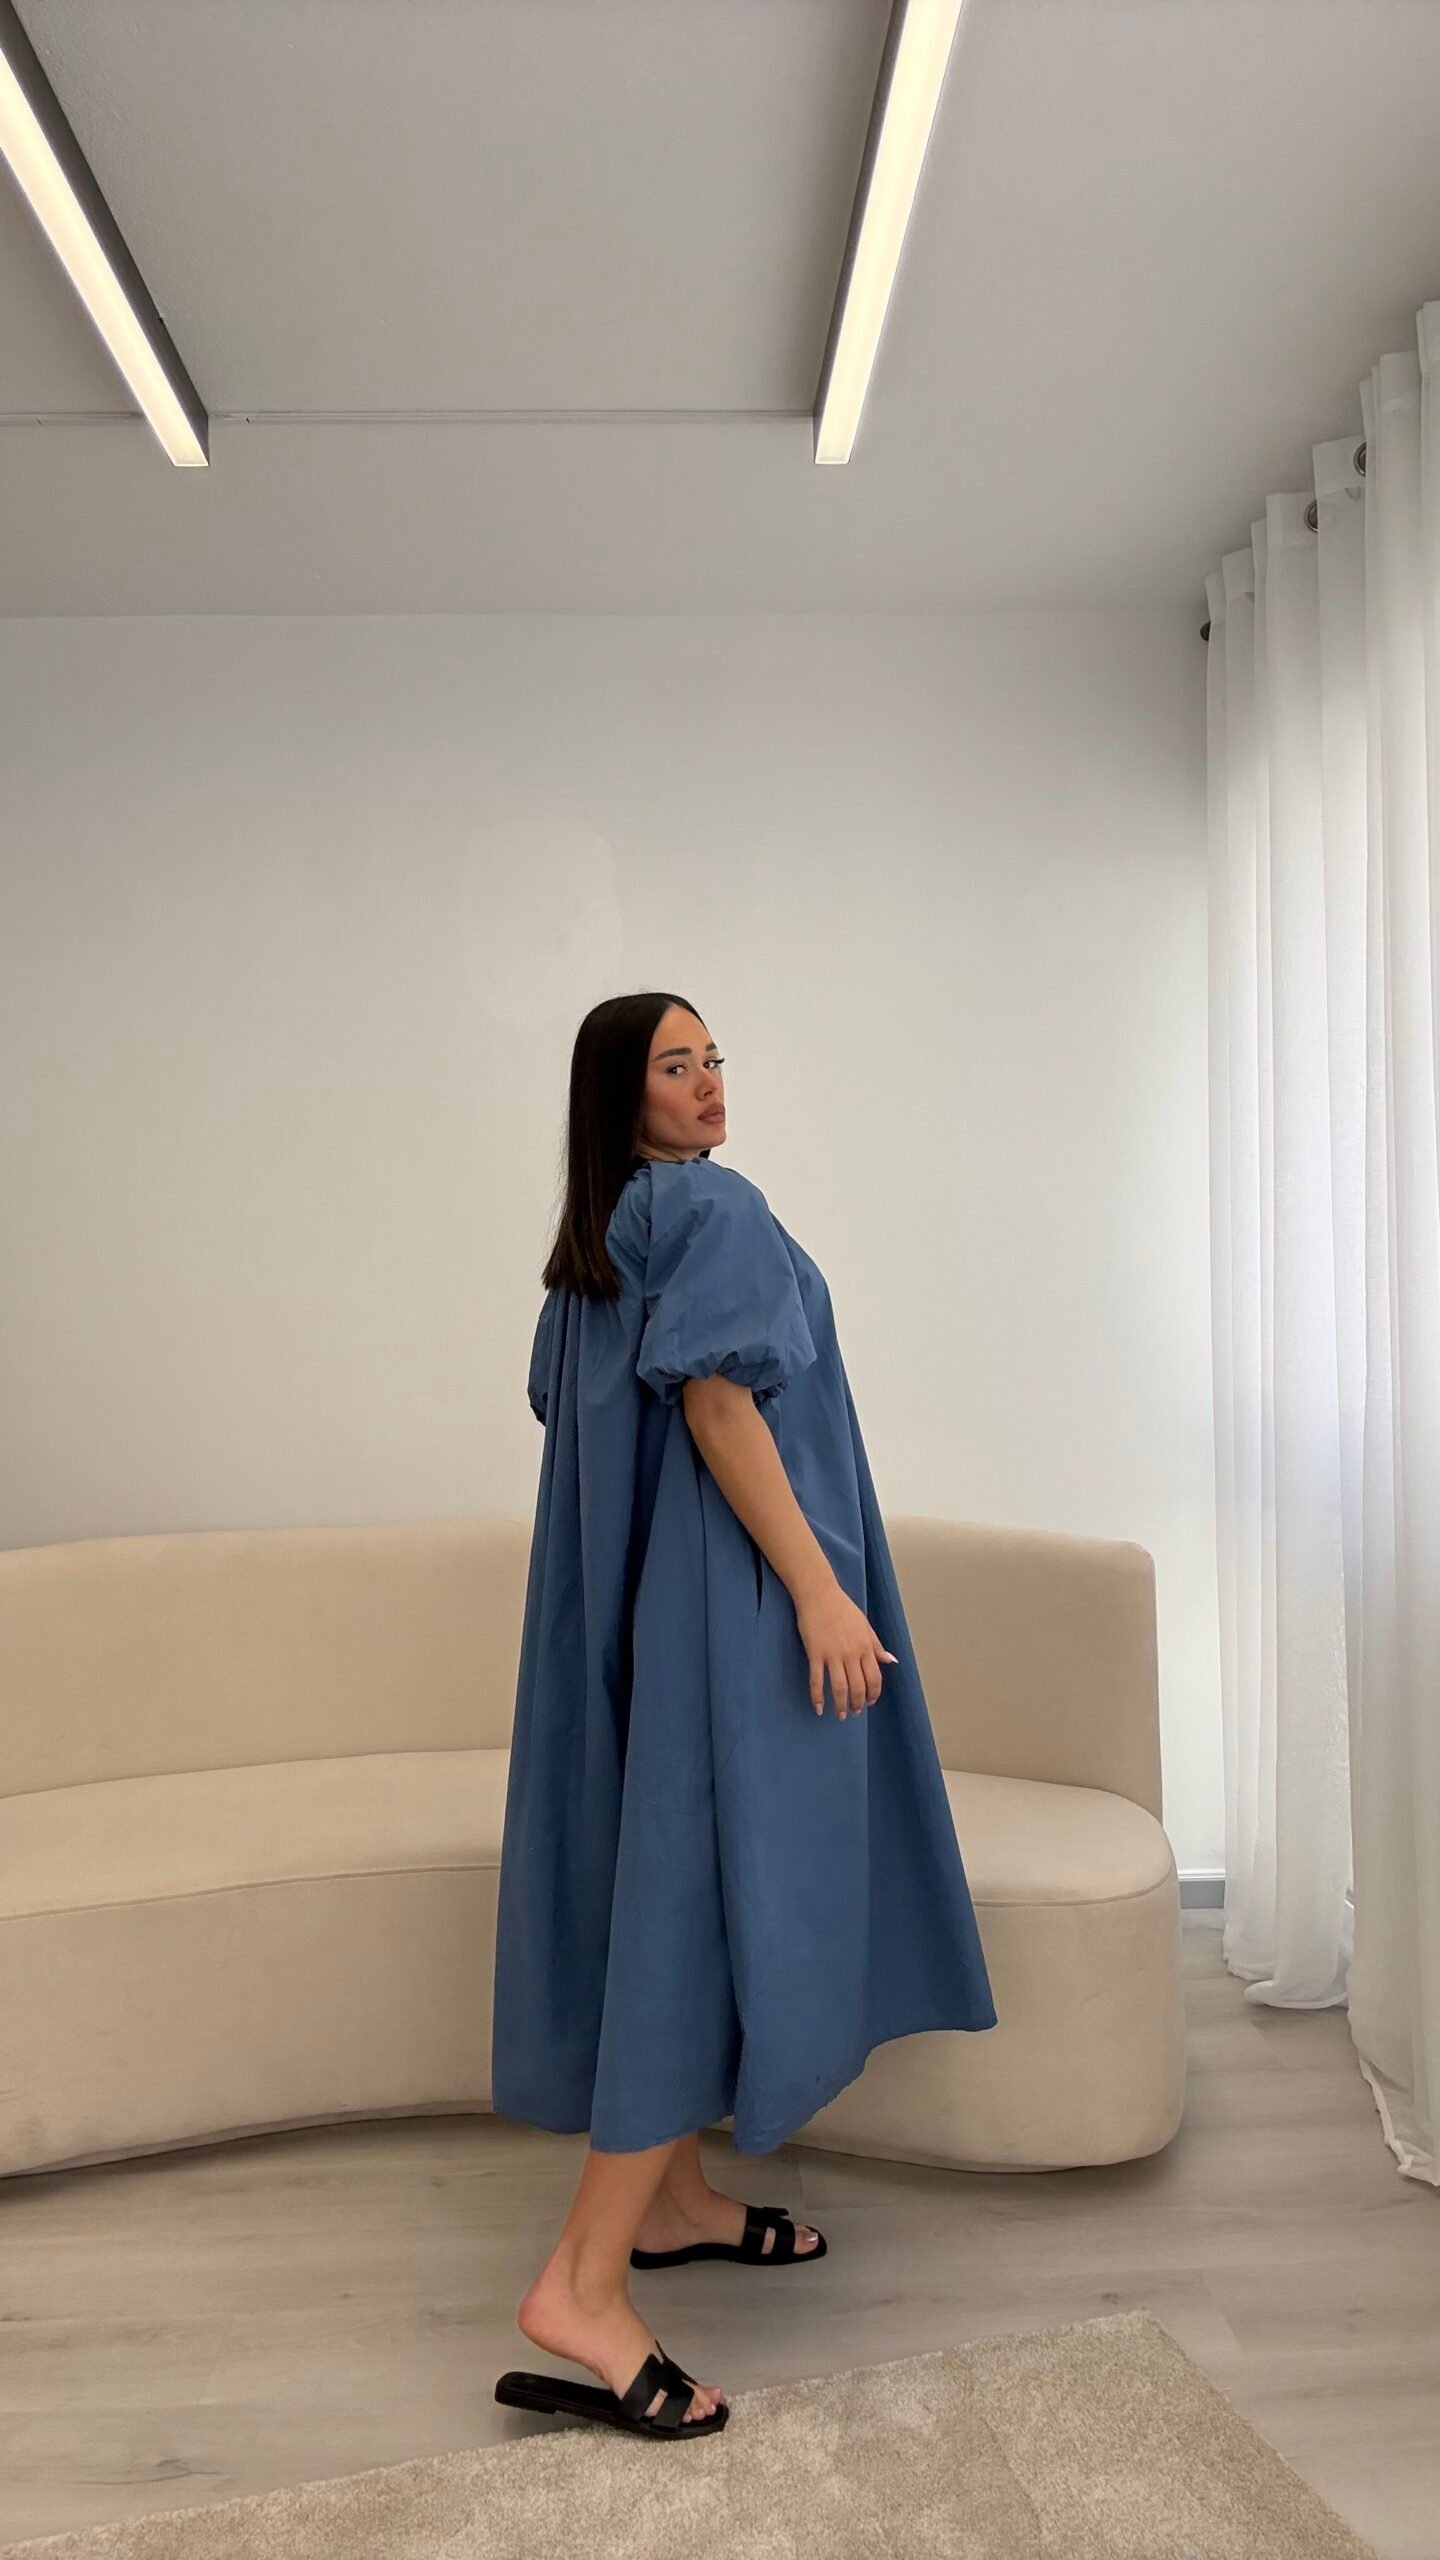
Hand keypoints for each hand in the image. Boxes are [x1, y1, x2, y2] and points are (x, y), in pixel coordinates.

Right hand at [793, 1581, 897, 1718]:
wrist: (819, 1593)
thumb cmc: (842, 1607)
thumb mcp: (865, 1625)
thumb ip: (876, 1645)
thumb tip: (891, 1661)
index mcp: (865, 1646)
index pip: (874, 1678)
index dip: (873, 1694)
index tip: (869, 1702)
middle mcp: (851, 1653)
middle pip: (858, 1686)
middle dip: (858, 1703)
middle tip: (855, 1712)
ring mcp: (832, 1654)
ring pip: (839, 1687)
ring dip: (841, 1705)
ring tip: (841, 1715)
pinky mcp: (815, 1653)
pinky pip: (816, 1679)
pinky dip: (817, 1696)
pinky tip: (819, 1708)